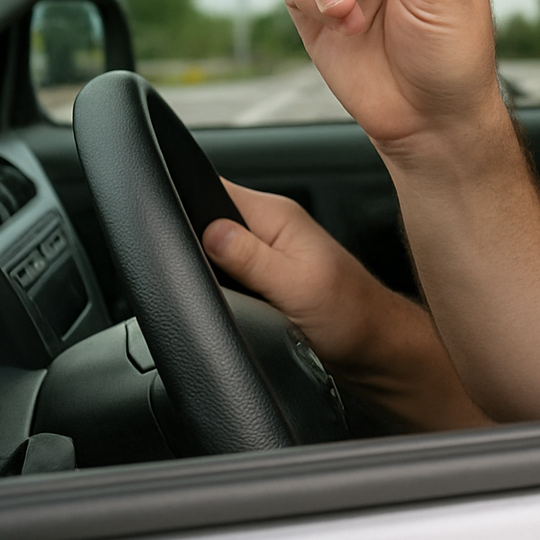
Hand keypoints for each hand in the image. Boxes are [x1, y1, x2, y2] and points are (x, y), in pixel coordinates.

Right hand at [202, 180, 490, 428]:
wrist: (377, 352)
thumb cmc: (353, 318)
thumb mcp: (299, 287)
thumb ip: (253, 258)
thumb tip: (210, 231)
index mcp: (278, 216)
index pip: (214, 187)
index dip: (182, 197)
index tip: (162, 223)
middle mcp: (272, 230)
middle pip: (208, 218)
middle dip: (187, 239)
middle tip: (186, 272)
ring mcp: (268, 256)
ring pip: (215, 249)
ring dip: (204, 266)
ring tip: (210, 289)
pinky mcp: (267, 281)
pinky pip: (228, 274)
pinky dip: (219, 286)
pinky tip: (224, 301)